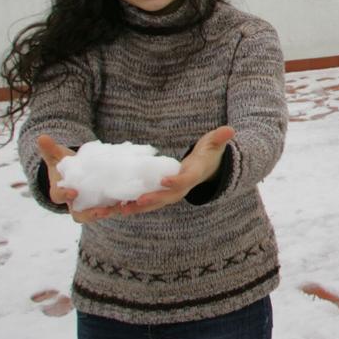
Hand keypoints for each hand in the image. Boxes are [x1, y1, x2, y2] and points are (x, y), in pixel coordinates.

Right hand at [36, 135, 123, 223]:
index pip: (59, 197)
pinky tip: (132, 201)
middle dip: (91, 214)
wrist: (78, 173)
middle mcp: (75, 204)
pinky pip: (112, 208)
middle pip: (80, 215)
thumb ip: (50, 149)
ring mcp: (90, 206)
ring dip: (110, 211)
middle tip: (102, 211)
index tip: (73, 192)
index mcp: (60, 192)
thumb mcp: (57, 157)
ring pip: (98, 214)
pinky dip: (121, 206)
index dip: (65, 195)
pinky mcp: (104, 203)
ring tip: (121, 206)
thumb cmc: (65, 167)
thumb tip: (42, 137)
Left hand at [119, 126, 235, 215]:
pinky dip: (124, 207)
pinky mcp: (156, 196)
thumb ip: (219, 138)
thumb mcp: (213, 145)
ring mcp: (166, 195)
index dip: (175, 181)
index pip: (184, 180)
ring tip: (115, 209)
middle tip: (135, 202)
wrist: (205, 172)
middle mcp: (178, 190)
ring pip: (149, 205)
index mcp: (191, 176)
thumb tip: (230, 130)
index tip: (165, 180)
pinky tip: (108, 207)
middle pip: (164, 198)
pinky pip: (140, 203)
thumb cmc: (207, 156)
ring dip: (132, 208)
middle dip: (150, 200)